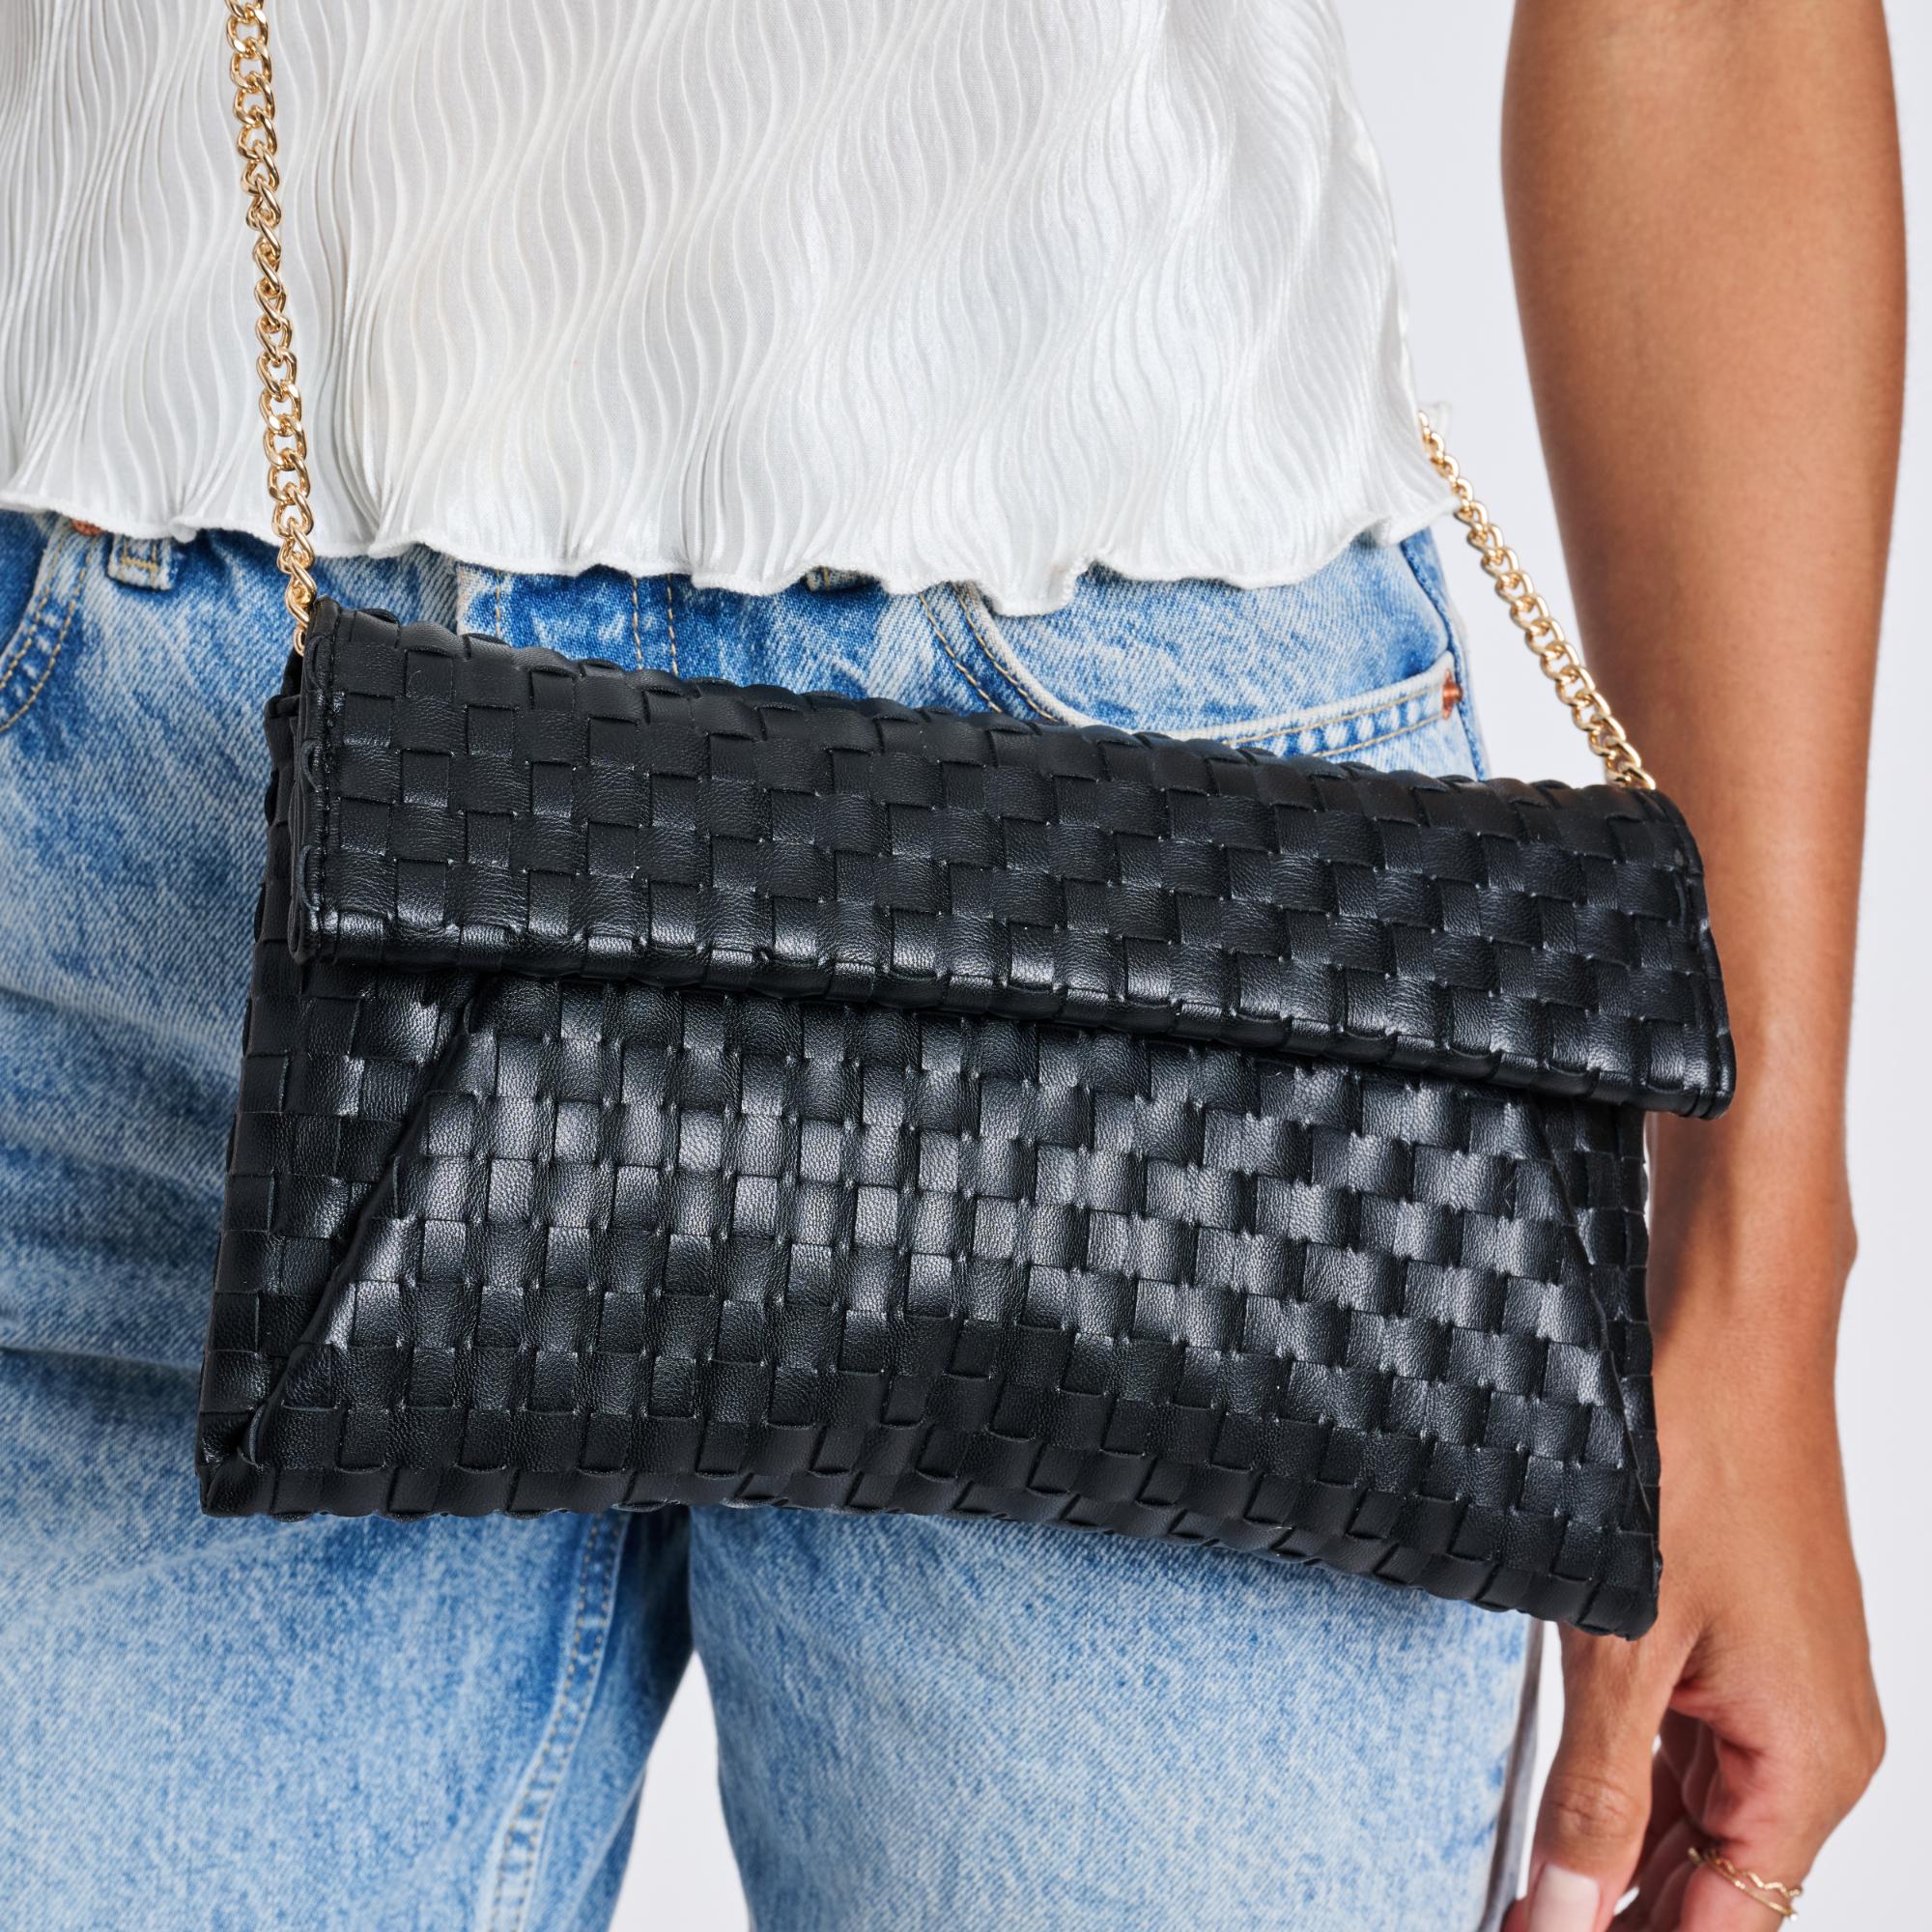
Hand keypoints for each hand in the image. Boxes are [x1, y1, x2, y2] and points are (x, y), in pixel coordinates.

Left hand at [1504, 1201, 1883, 1930]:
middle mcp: (1808, 1741)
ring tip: (1519, 1882)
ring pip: (1690, 1815)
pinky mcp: (1734, 1643)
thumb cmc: (1701, 1456)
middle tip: (1511, 1914)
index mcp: (1808, 1764)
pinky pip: (1681, 1743)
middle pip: (1711, 1883)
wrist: (1726, 1330)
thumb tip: (1562, 1913)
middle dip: (1611, 1911)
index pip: (1725, 1926)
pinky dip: (1620, 1777)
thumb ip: (1593, 1792)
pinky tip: (1555, 1801)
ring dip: (1612, 1851)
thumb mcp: (1625, 1643)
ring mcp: (1773, 1691)